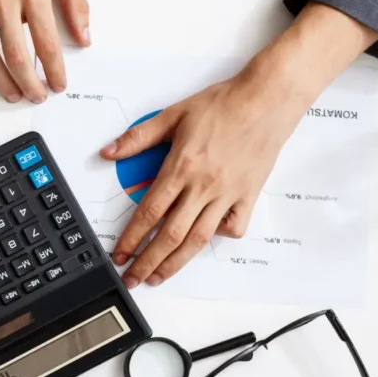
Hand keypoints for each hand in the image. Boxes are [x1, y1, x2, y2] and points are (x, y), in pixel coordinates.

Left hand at [105, 3, 376, 288]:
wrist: (268, 98)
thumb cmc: (224, 104)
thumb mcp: (174, 114)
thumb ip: (139, 137)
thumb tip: (109, 152)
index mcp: (181, 167)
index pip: (149, 212)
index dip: (131, 238)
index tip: (119, 255)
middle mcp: (204, 186)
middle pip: (170, 235)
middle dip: (147, 261)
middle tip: (132, 278)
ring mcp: (228, 194)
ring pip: (198, 239)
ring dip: (175, 263)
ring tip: (158, 277)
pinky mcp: (249, 195)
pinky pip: (234, 226)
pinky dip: (220, 237)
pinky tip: (205, 240)